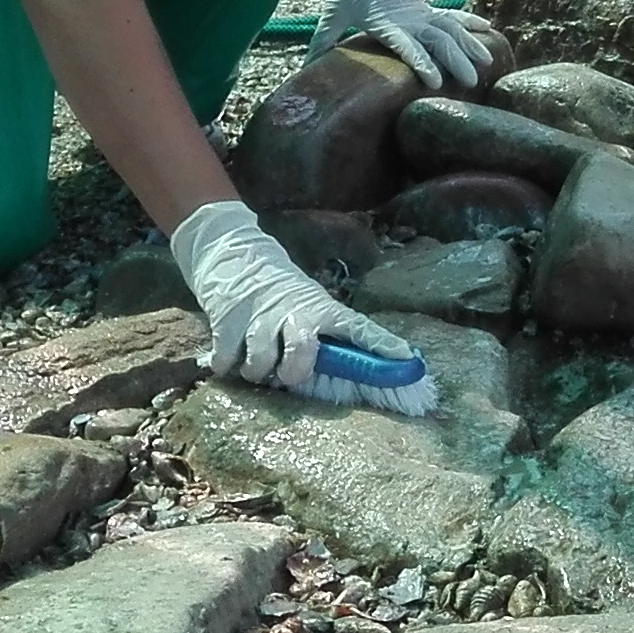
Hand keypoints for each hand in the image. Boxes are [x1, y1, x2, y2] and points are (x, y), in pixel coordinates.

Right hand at [167, 200, 434, 415]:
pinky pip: (226, 361)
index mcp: (322, 309)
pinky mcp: (227, 321)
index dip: (382, 347)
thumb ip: (327, 339)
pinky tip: (230, 357)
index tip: (407, 363)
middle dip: (294, 370)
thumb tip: (360, 376)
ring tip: (257, 364)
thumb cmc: (283, 293)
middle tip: (289, 374)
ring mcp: (259, 316)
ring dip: (257, 371)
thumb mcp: (310, 307)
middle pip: (300, 350)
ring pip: (259, 361)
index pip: (359, 328)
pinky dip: (227, 365)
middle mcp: (294, 312)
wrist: (235, 256)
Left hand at [323, 0, 503, 90]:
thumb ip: (323, 39)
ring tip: (487, 63)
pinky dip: (470, 22)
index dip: (422, 62)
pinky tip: (487, 30)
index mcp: (388, 22)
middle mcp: (410, 18)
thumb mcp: (333, 11)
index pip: (408, 46)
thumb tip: (306, 67)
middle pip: (440, 40)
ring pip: (452, 29)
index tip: (437, 81)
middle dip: (457, 60)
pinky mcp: (427, 7)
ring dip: (470, 45)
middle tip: (471, 82)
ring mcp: (422, 12)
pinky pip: (453, 16)